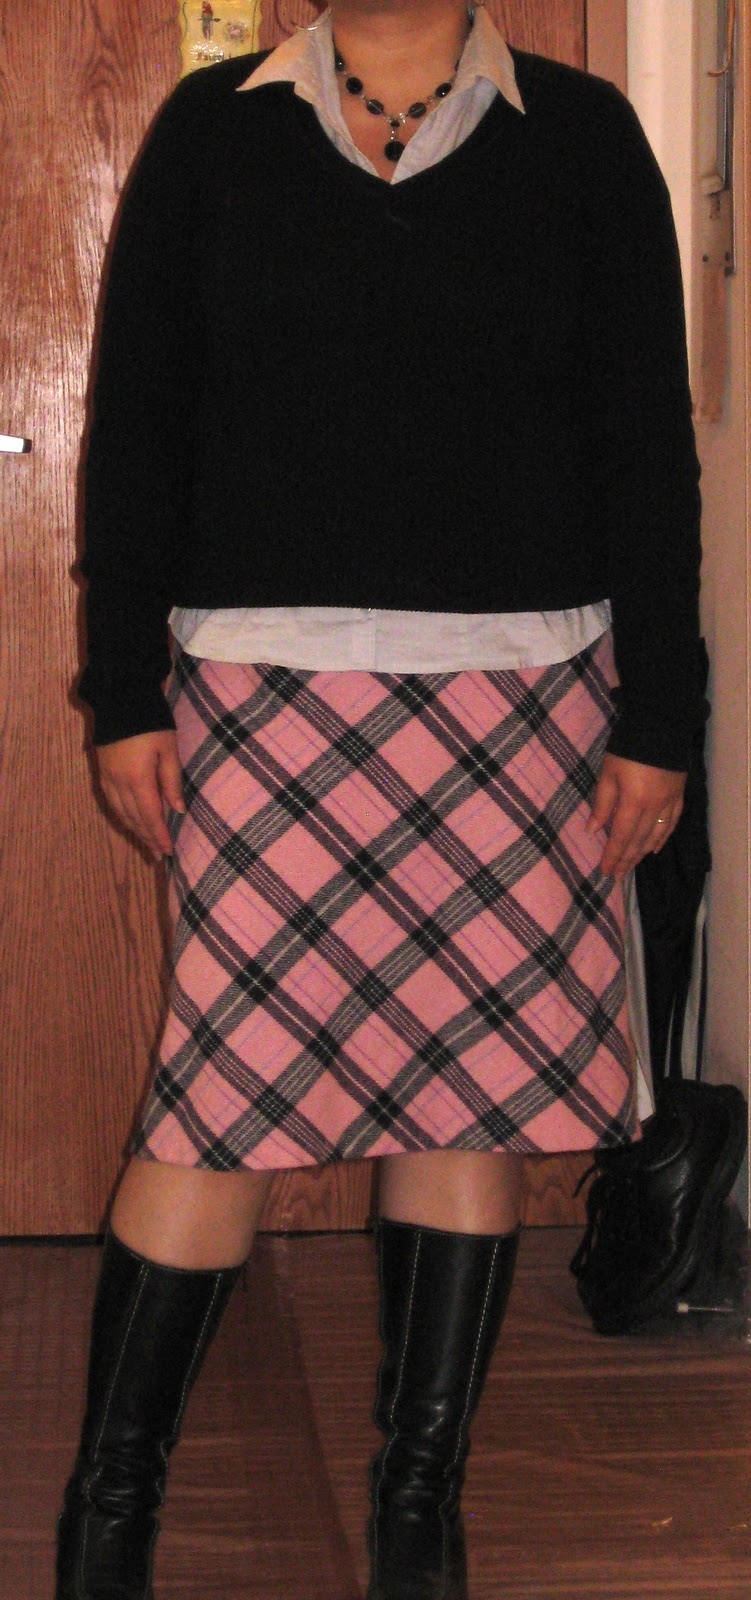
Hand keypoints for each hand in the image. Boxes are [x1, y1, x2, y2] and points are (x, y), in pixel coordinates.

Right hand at [96, 731, 184, 860]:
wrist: (119, 698)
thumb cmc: (151, 722)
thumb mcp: (169, 749)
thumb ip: (172, 781)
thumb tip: (177, 810)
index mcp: (138, 779)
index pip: (150, 816)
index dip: (159, 835)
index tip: (168, 852)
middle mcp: (119, 783)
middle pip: (134, 818)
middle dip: (147, 838)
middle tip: (158, 855)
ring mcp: (107, 777)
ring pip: (121, 812)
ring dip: (134, 830)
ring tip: (146, 844)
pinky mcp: (102, 771)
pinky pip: (111, 802)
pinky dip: (121, 816)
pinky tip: (129, 822)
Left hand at [587, 753, 685, 881]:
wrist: (661, 725)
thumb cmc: (627, 748)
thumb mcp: (608, 773)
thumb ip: (602, 803)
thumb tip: (593, 831)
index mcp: (634, 802)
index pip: (621, 836)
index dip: (613, 856)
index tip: (605, 872)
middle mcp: (654, 807)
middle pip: (639, 841)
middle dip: (627, 860)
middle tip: (617, 876)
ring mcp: (669, 802)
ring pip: (656, 836)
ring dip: (642, 853)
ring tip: (631, 866)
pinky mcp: (679, 795)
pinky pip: (671, 824)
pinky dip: (663, 839)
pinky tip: (655, 849)